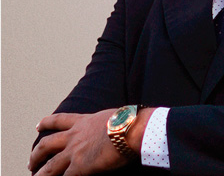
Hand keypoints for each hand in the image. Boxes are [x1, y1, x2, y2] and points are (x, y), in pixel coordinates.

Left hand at [29, 107, 153, 174]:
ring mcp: (75, 152)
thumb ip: (103, 124)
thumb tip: (111, 126)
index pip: (59, 120)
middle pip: (46, 144)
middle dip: (35, 154)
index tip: (38, 126)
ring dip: (39, 175)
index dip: (46, 122)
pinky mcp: (79, 167)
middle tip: (30, 162)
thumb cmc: (128, 121)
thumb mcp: (111, 117)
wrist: (130, 128)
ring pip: (48, 167)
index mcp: (83, 121)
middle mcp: (74, 136)